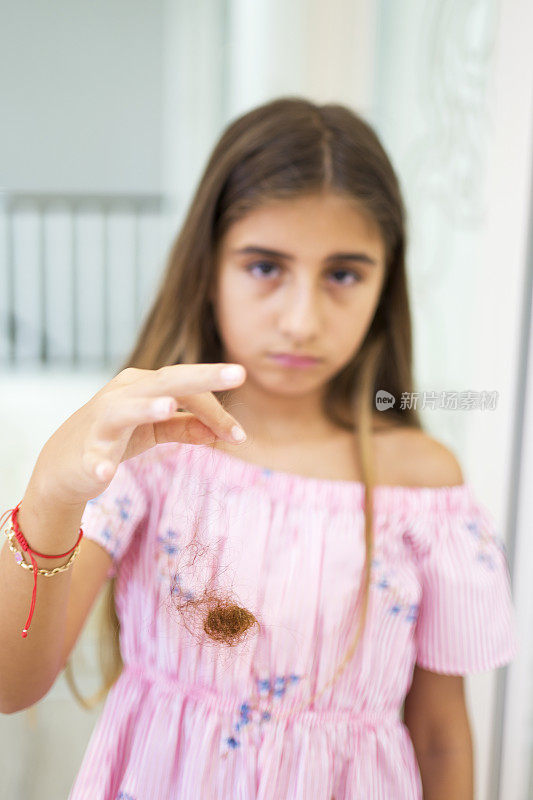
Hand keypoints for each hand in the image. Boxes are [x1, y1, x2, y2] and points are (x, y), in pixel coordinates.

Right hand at [30, 363, 246, 506]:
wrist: (62, 467)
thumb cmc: (114, 439)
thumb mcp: (154, 430)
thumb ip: (186, 425)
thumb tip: (224, 431)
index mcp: (142, 385)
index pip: (188, 391)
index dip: (217, 411)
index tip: (240, 436)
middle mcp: (122, 395)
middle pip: (165, 381)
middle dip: (202, 377)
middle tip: (239, 373)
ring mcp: (100, 423)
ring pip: (124, 410)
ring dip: (144, 408)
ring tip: (166, 408)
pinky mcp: (84, 454)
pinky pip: (92, 459)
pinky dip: (98, 464)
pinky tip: (105, 473)